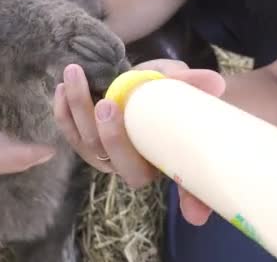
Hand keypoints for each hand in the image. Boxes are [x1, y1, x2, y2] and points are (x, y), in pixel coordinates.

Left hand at [54, 59, 225, 225]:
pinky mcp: (85, 141)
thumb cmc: (170, 96)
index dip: (185, 195)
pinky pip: (70, 133)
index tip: (187, 200)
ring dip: (77, 110)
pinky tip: (61, 88)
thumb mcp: (181, 87)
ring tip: (75, 76)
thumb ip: (193, 87)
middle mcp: (131, 166)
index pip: (174, 183)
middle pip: (116, 161)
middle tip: (108, 104)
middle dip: (110, 136)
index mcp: (163, 162)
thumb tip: (215, 83)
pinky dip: (63, 111)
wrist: (147, 89)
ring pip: (87, 145)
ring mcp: (105, 155)